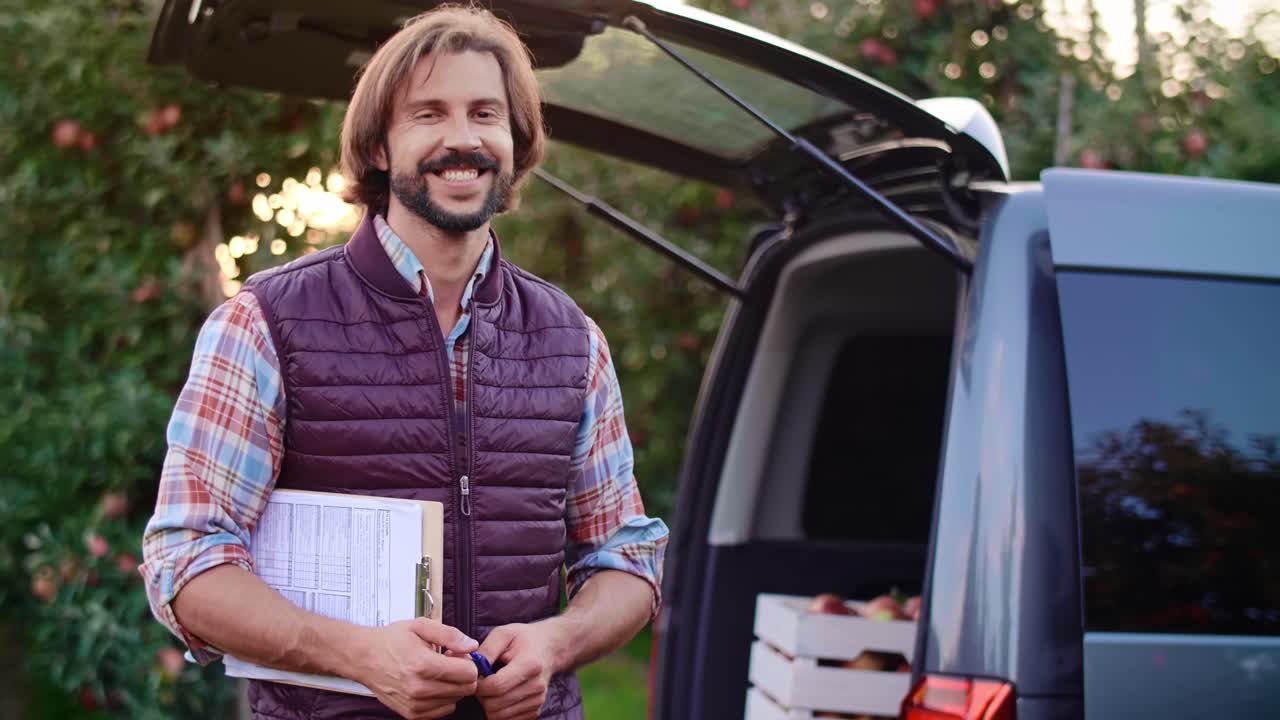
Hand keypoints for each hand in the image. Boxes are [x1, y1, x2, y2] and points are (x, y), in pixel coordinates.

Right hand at [353, 618, 478, 719]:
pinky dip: (443, 699)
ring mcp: (415, 704)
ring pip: (456, 700)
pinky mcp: (411, 714)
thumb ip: (450, 635)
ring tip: (437, 672)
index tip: (456, 655)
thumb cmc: (392, 640)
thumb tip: (472, 646)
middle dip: (463, 674)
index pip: (469, 673)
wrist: (364, 657)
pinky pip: (443, 711)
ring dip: (453, 687)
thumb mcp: (420, 626)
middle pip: (466, 689)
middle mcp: (420, 688)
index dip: (468, 661)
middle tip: (448, 663)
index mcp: (424, 665)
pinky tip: (431, 684)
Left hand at [474, 622, 561, 719]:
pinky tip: (500, 696)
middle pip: (496, 704)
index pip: (496, 686)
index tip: (474, 677)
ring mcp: (538, 701)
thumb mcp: (503, 634)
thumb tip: (470, 668)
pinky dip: (498, 712)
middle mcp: (536, 686)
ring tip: (490, 688)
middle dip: (481, 696)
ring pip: (499, 716)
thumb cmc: (523, 639)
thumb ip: (486, 650)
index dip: (478, 685)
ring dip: (488, 705)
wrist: (549, 648)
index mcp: (529, 664)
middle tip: (481, 682)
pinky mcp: (536, 711)